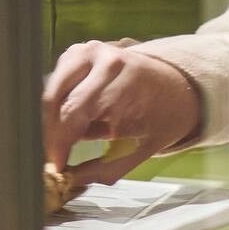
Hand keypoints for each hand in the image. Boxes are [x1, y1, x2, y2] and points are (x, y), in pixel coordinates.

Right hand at [41, 40, 202, 187]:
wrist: (178, 86)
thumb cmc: (164, 115)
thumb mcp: (142, 149)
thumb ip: (106, 168)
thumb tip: (71, 179)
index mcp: (123, 80)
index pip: (73, 113)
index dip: (58, 144)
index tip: (55, 165)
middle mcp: (102, 58)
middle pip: (54, 100)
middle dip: (51, 133)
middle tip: (54, 156)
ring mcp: (87, 50)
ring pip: (50, 90)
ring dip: (52, 118)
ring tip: (66, 140)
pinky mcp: (77, 52)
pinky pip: (54, 82)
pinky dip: (57, 105)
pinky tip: (71, 120)